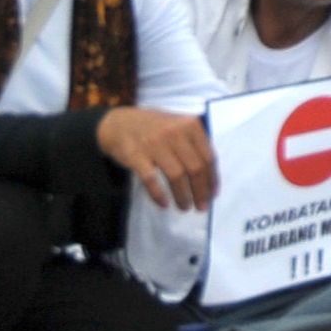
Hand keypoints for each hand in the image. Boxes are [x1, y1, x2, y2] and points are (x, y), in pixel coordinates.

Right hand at [97, 107, 216, 211]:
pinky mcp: (136, 155)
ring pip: (176, 176)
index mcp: (190, 125)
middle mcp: (175, 133)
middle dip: (200, 192)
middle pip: (195, 168)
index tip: (213, 195)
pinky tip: (164, 204)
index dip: (212, 179)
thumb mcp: (179, 126)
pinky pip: (151, 180)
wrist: (118, 123)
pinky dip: (159, 195)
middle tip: (201, 207)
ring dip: (182, 196)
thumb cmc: (154, 127)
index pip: (208, 157)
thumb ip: (194, 144)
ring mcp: (155, 144)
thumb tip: (210, 176)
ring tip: (184, 207)